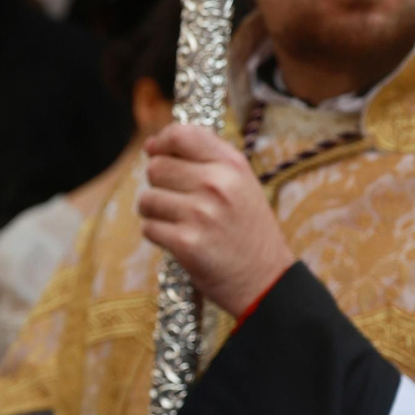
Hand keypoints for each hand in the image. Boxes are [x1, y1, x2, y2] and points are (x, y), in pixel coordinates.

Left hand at [137, 124, 295, 316]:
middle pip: (156, 168)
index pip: (181, 134)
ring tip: (182, 223)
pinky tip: (181, 241)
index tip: (157, 153)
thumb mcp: (240, 182)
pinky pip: (148, 228)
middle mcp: (217, 184)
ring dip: (156, 213)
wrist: (266, 279)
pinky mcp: (186, 243)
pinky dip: (158, 235)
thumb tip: (152, 144)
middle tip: (182, 203)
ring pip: (147, 199)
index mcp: (232, 164)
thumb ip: (203, 157)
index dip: (161, 143)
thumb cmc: (246, 229)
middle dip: (160, 185)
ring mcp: (201, 214)